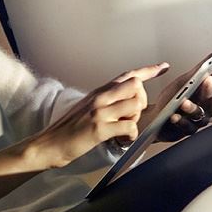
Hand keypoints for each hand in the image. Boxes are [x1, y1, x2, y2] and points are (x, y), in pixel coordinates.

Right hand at [29, 63, 168, 168]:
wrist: (49, 144)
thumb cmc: (69, 128)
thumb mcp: (87, 106)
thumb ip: (105, 100)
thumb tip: (125, 99)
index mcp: (99, 91)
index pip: (128, 75)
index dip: (148, 70)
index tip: (163, 67)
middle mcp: (100, 97)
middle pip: (136, 87)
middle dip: (141, 103)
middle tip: (131, 118)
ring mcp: (99, 112)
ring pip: (135, 106)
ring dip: (135, 120)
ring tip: (123, 131)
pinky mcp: (99, 129)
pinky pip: (129, 128)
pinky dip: (131, 136)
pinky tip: (122, 140)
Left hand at [156, 57, 211, 141]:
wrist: (156, 118)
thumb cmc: (171, 99)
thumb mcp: (183, 81)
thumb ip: (198, 70)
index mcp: (204, 93)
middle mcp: (205, 108)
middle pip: (210, 99)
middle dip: (208, 89)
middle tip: (207, 80)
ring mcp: (197, 120)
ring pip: (199, 114)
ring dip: (192, 107)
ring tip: (184, 102)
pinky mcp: (187, 130)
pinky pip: (187, 127)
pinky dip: (180, 120)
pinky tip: (174, 116)